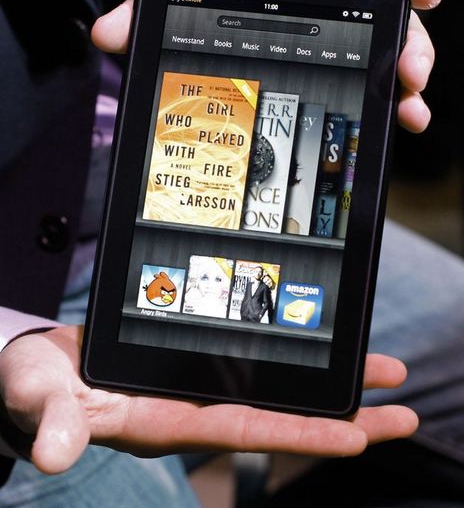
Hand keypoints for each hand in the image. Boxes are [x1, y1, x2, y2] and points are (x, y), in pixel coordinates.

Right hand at [0, 326, 416, 473]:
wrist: (40, 370)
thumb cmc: (40, 387)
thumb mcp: (42, 398)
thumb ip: (54, 420)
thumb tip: (54, 450)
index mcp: (165, 420)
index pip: (245, 430)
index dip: (300, 434)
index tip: (357, 435)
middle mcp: (193, 406)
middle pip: (279, 414)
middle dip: (342, 416)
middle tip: (402, 411)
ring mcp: (196, 385)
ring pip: (275, 386)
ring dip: (327, 383)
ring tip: (380, 373)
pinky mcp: (191, 363)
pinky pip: (252, 363)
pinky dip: (289, 360)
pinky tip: (314, 352)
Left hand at [92, 0, 440, 133]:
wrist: (221, 37)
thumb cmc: (212, 19)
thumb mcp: (183, 14)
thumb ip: (144, 16)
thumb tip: (105, 33)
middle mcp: (327, 17)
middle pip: (383, 22)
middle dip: (408, 46)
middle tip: (410, 74)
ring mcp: (335, 50)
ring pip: (383, 59)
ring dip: (404, 82)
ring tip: (410, 108)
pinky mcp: (332, 79)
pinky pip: (369, 87)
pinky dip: (389, 100)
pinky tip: (401, 119)